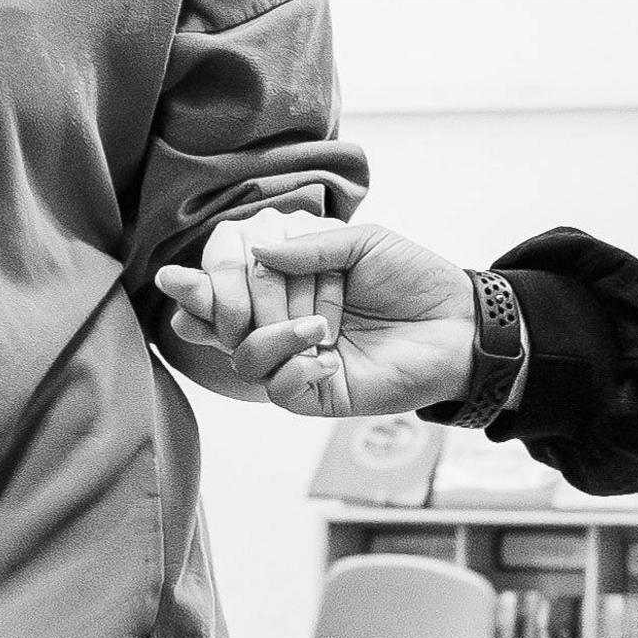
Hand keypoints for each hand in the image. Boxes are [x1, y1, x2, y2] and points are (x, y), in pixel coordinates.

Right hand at [156, 221, 474, 415]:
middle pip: (225, 320)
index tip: (176, 278)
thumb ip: (308, 246)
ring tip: (322, 323)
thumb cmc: (414, 279)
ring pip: (244, 356)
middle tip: (277, 288)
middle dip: (243, 301)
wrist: (461, 324)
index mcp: (288, 282)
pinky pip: (277, 388)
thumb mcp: (363, 243)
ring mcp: (296, 360)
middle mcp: (283, 322)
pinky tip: (329, 356)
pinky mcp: (315, 393)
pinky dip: (294, 369)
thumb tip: (255, 251)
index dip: (197, 286)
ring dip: (273, 335)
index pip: (226, 285)